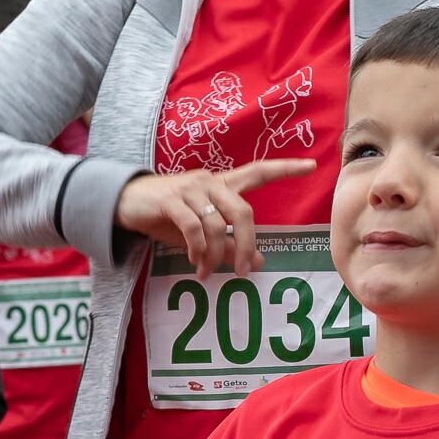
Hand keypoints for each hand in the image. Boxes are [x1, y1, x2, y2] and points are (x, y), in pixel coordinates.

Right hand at [115, 159, 316, 278]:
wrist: (126, 202)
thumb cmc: (168, 214)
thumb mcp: (202, 230)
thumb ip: (229, 243)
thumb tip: (259, 262)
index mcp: (223, 185)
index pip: (259, 171)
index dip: (285, 168)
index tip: (313, 166)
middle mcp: (210, 181)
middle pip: (243, 211)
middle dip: (247, 244)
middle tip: (245, 271)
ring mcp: (191, 189)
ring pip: (217, 224)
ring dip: (216, 255)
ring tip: (208, 272)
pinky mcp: (171, 200)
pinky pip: (194, 228)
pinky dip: (199, 251)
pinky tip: (196, 264)